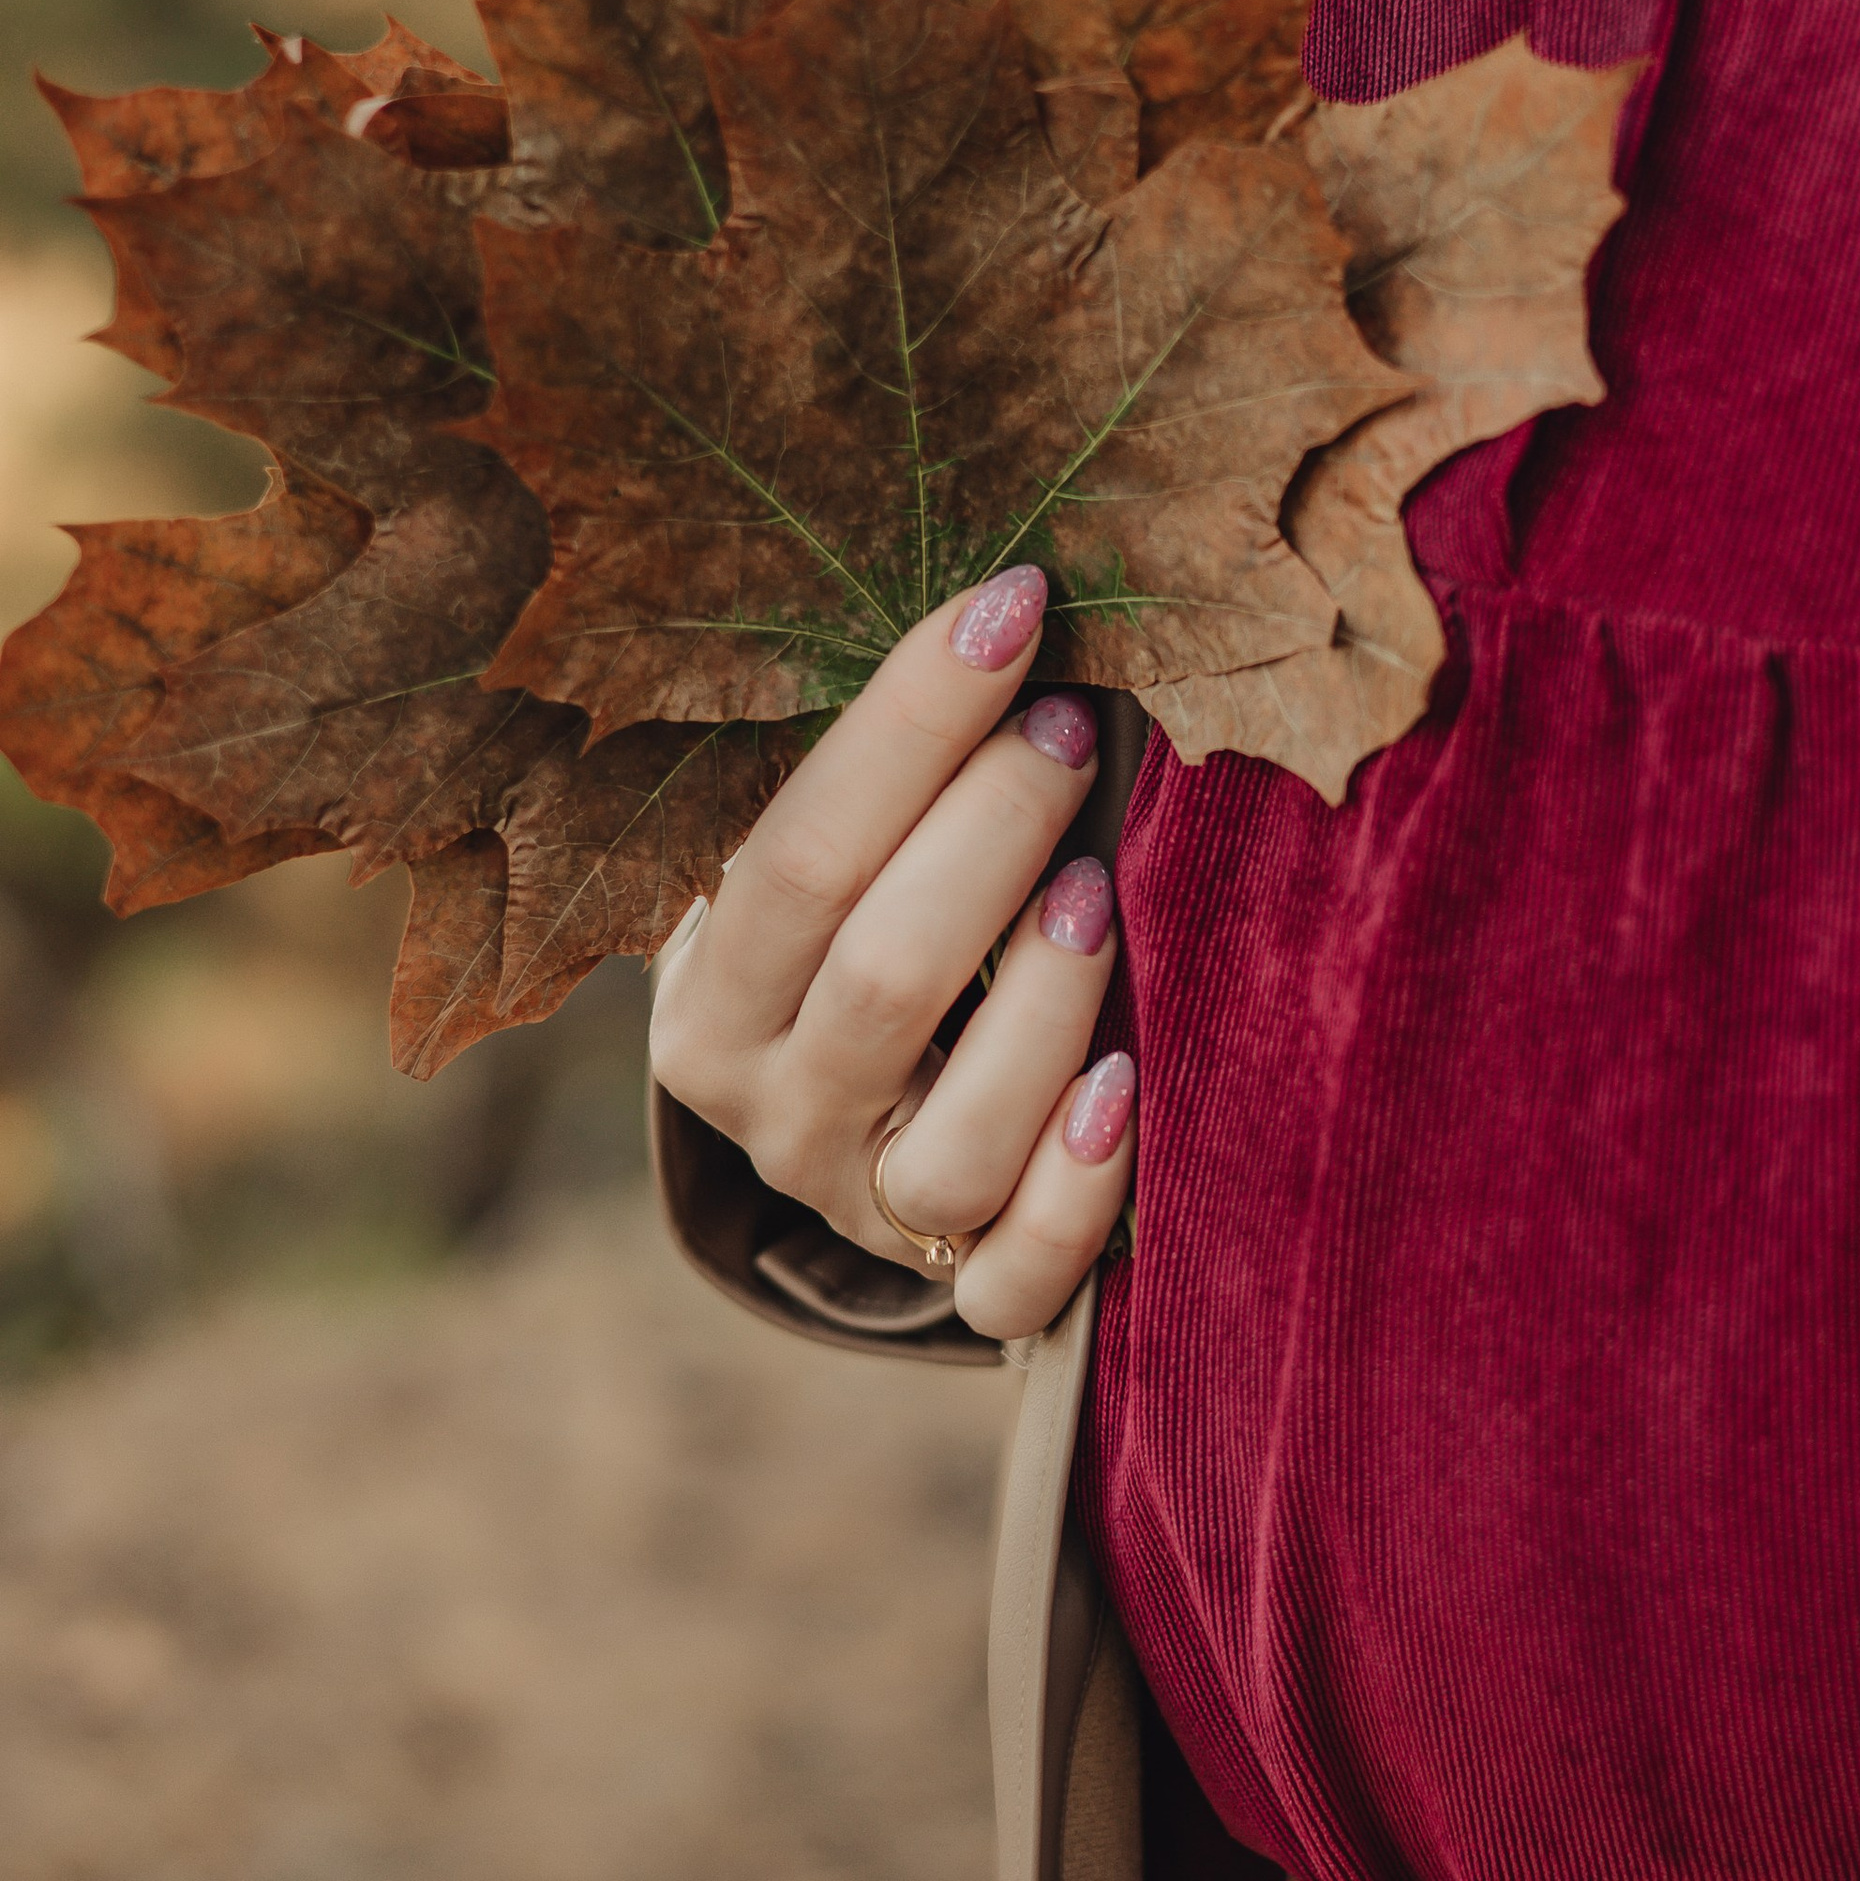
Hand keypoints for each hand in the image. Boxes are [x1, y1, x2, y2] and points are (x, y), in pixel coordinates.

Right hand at [648, 566, 1134, 1340]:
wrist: (846, 1123)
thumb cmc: (854, 937)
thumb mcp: (810, 872)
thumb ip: (868, 784)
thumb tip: (1003, 598)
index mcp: (711, 998)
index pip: (796, 853)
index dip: (909, 725)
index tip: (1014, 606)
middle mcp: (772, 1113)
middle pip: (880, 980)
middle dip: (991, 836)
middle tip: (1073, 730)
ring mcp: (863, 1208)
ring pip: (953, 1140)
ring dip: (1044, 1007)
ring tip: (1101, 891)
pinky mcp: (956, 1282)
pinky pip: (1014, 1276)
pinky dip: (1076, 1191)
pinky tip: (1126, 1090)